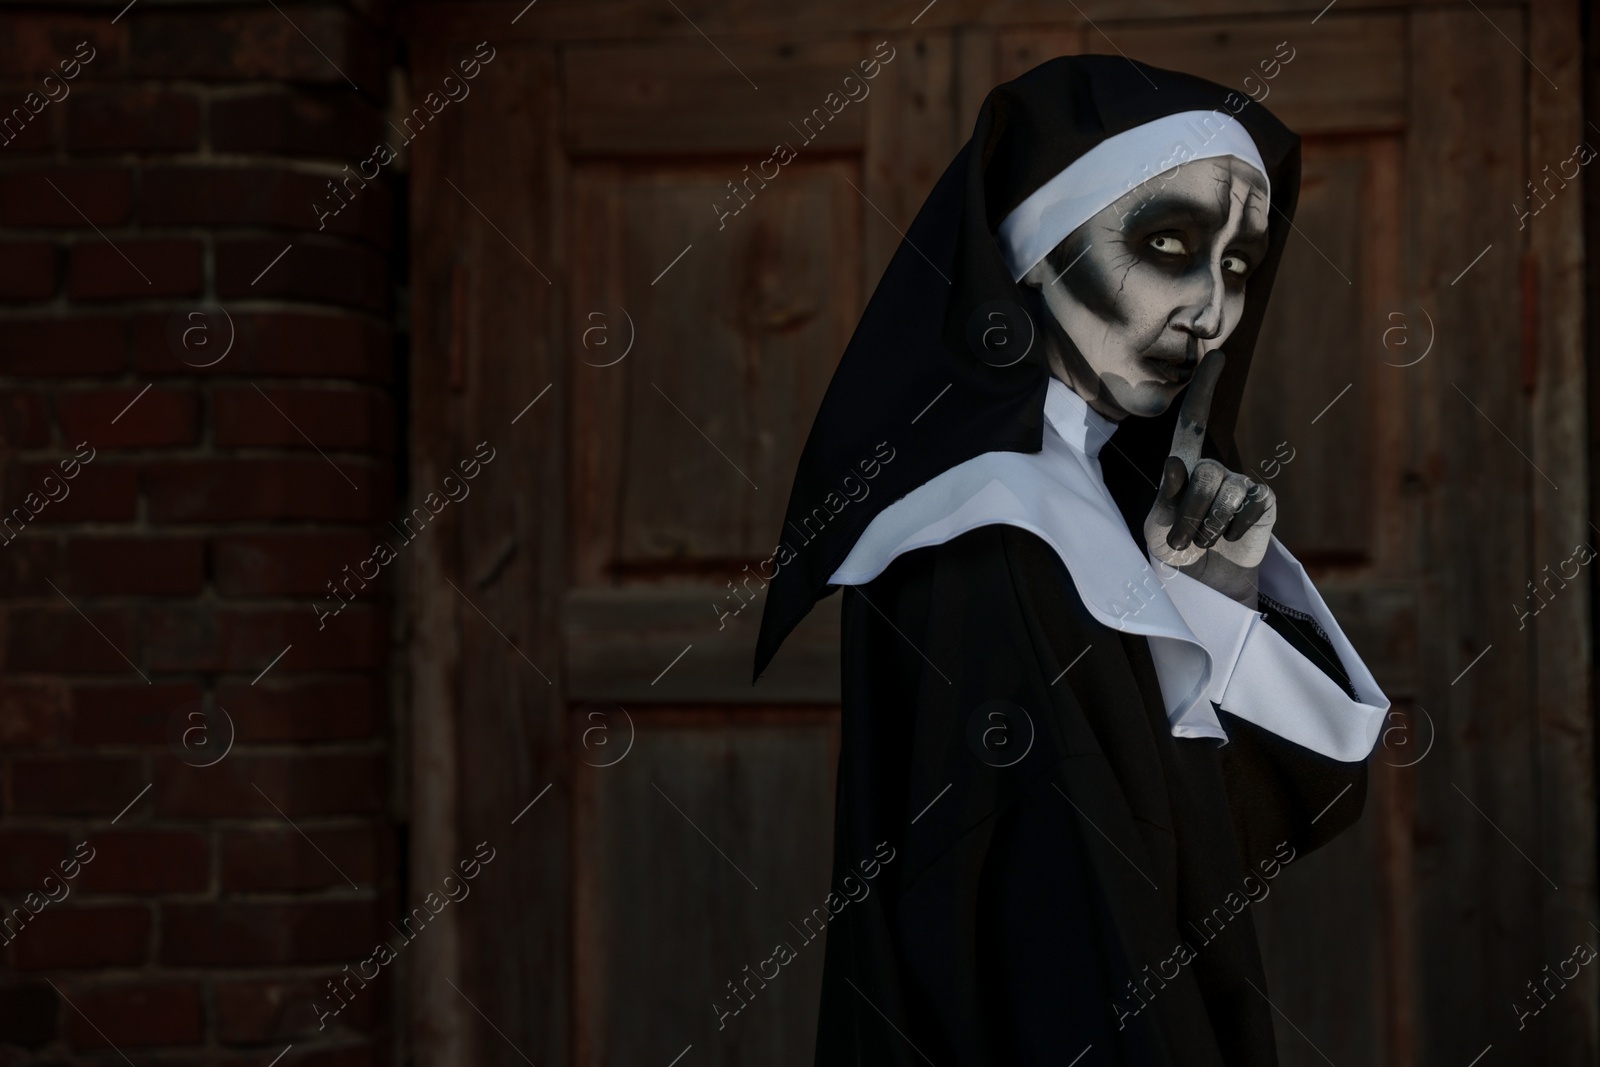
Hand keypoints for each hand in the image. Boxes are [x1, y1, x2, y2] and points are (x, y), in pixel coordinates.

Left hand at [1142, 352, 1275, 604]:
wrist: (1203, 582)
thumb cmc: (1174, 548)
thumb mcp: (1156, 524)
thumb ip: (1166, 495)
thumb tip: (1176, 463)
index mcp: (1184, 465)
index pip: (1193, 421)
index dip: (1204, 389)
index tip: (1217, 356)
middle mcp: (1215, 467)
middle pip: (1205, 475)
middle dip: (1190, 514)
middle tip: (1184, 537)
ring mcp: (1242, 482)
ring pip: (1225, 494)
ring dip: (1207, 527)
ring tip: (1204, 541)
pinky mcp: (1263, 501)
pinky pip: (1247, 508)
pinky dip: (1231, 531)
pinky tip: (1229, 539)